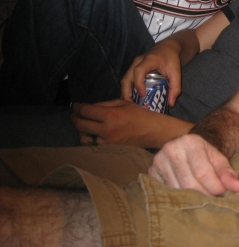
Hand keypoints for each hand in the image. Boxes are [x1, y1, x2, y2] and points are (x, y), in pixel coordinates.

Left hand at [71, 99, 190, 148]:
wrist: (152, 131)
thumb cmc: (140, 114)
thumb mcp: (124, 103)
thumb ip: (105, 104)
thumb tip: (90, 107)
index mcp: (110, 115)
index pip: (86, 111)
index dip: (77, 108)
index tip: (75, 105)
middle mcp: (105, 129)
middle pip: (81, 125)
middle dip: (74, 118)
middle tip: (74, 114)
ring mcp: (106, 141)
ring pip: (83, 137)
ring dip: (79, 130)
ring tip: (81, 125)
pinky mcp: (109, 149)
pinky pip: (92, 144)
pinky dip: (88, 139)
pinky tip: (90, 134)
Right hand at [121, 42, 182, 106]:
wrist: (167, 48)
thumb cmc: (171, 59)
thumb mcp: (176, 72)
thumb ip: (176, 87)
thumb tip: (171, 103)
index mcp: (149, 59)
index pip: (139, 70)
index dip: (138, 82)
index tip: (142, 94)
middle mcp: (138, 61)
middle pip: (127, 77)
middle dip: (126, 91)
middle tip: (131, 104)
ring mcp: (134, 64)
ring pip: (125, 79)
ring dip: (125, 92)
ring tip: (130, 104)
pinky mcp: (133, 68)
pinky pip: (127, 79)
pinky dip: (128, 89)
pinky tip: (132, 98)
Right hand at [148, 134, 238, 195]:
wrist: (190, 148)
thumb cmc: (207, 155)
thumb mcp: (220, 160)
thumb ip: (228, 173)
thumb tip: (238, 188)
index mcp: (190, 141)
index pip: (202, 172)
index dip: (214, 186)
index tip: (223, 193)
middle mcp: (171, 148)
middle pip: (189, 183)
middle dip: (204, 194)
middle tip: (214, 198)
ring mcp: (158, 160)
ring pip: (177, 190)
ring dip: (192, 198)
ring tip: (202, 195)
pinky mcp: (151, 171)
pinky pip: (166, 191)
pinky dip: (179, 197)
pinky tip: (188, 195)